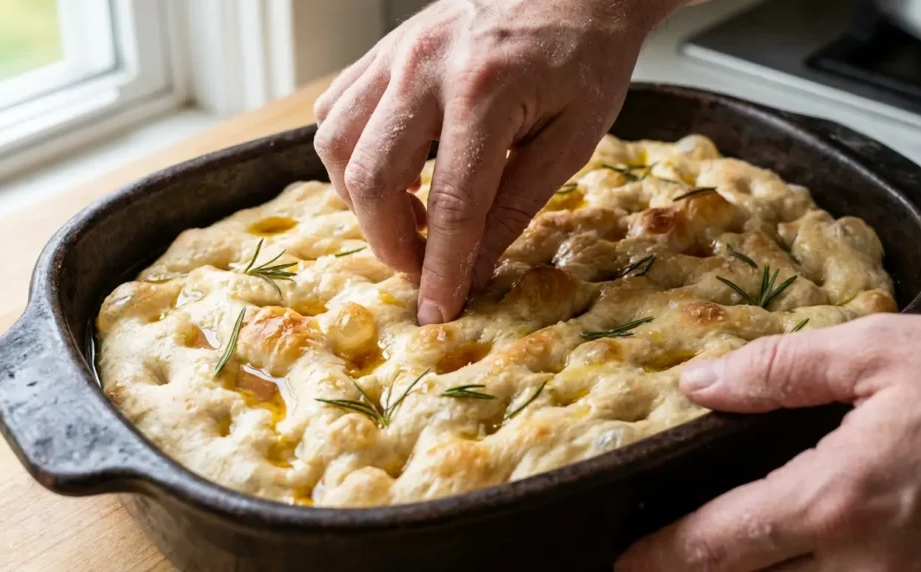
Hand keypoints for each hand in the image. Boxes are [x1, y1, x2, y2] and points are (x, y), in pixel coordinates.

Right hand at [313, 0, 683, 324]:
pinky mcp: (383, 49)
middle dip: (390, 243)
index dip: (441, 269)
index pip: (452, 204)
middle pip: (372, 178)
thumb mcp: (571, 139)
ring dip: (362, 201)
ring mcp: (396, 52)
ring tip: (412, 219)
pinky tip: (393, 172)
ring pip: (335, 145)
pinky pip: (336, 111)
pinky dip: (350, 156)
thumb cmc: (585, 58)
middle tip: (422, 268)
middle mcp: (426, 67)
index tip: (437, 312)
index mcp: (487, 91)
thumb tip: (472, 271)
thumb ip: (516, 206)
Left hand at [616, 314, 920, 570]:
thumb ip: (781, 371)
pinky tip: (803, 553)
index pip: (720, 546)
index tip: (625, 563)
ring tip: (728, 552)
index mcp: (838, 503)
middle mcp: (869, 567)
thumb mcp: (882, 352)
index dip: (663, 558)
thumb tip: (701, 387)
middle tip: (663, 560)